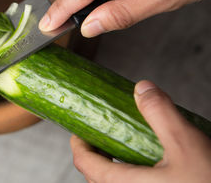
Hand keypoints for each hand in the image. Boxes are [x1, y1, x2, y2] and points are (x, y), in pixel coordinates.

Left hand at [70, 80, 210, 182]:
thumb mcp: (185, 143)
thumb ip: (160, 113)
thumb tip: (142, 89)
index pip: (84, 162)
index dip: (78, 142)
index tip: (80, 128)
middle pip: (95, 175)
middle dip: (94, 152)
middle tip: (100, 134)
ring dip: (111, 164)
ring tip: (121, 144)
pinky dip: (129, 173)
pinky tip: (147, 162)